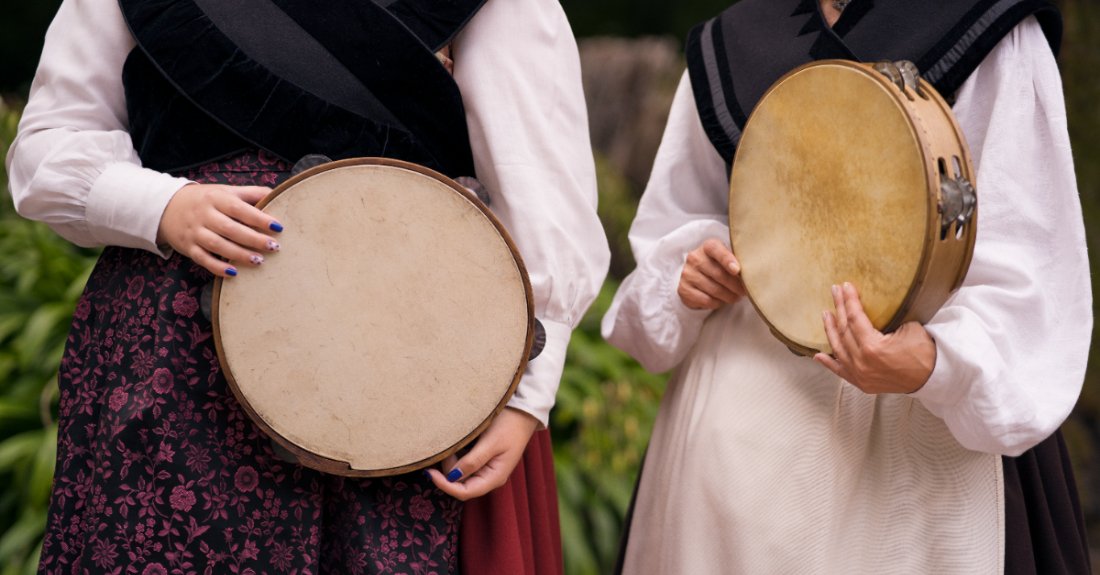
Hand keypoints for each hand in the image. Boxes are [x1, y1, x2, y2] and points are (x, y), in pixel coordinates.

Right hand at [157, 184, 282, 276]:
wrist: (167, 206)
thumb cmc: (205, 199)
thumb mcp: (225, 191)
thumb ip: (250, 193)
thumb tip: (277, 195)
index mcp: (215, 198)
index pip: (239, 208)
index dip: (259, 218)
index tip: (278, 227)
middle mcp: (204, 214)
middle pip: (230, 228)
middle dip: (253, 239)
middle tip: (274, 247)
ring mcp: (194, 232)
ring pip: (217, 245)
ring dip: (239, 254)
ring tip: (260, 261)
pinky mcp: (188, 247)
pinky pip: (203, 259)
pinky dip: (218, 267)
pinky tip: (234, 273)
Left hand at [425, 407, 537, 500]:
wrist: (523, 412)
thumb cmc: (510, 426)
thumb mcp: (490, 443)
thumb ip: (472, 461)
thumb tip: (452, 477)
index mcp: (494, 478)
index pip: (464, 492)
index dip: (445, 485)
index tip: (430, 471)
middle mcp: (489, 477)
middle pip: (460, 484)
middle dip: (449, 468)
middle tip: (449, 446)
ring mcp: (486, 469)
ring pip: (460, 474)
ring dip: (453, 460)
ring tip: (457, 441)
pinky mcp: (483, 460)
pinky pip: (464, 464)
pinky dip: (458, 455)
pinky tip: (461, 443)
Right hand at [678, 239, 746, 309]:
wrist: (695, 277)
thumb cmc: (718, 267)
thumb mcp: (726, 260)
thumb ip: (737, 263)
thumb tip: (752, 275)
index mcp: (708, 247)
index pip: (716, 249)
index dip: (727, 259)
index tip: (737, 270)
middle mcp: (695, 258)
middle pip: (719, 274)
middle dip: (735, 285)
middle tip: (745, 291)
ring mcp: (687, 274)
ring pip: (714, 289)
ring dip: (729, 296)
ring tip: (736, 297)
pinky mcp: (684, 289)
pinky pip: (706, 300)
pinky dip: (718, 303)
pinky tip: (722, 300)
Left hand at [814, 282, 935, 393]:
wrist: (935, 377)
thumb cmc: (926, 351)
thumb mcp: (908, 327)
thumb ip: (886, 318)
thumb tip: (871, 306)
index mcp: (873, 348)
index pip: (855, 318)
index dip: (849, 300)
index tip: (846, 287)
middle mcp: (863, 363)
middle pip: (844, 330)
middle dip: (839, 308)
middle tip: (835, 292)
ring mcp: (861, 375)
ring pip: (839, 349)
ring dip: (830, 330)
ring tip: (826, 314)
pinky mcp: (862, 384)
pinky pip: (841, 372)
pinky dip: (828, 363)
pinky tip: (817, 354)